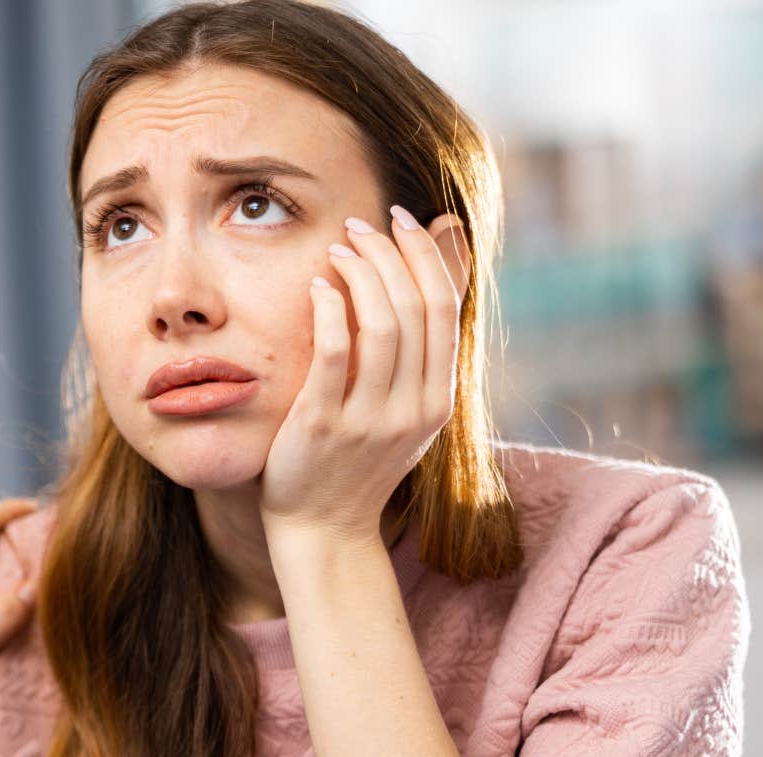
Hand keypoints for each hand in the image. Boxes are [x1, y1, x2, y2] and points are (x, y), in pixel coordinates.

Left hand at [259, 206, 470, 541]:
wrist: (324, 530)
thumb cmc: (356, 463)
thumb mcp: (402, 410)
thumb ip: (414, 352)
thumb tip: (433, 278)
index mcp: (438, 400)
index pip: (444, 307)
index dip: (425, 254)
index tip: (401, 220)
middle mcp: (414, 408)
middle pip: (416, 307)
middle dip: (391, 253)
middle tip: (360, 224)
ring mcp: (371, 419)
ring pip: (382, 325)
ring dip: (360, 273)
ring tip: (337, 248)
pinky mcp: (324, 425)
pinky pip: (333, 354)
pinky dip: (329, 311)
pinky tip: (317, 287)